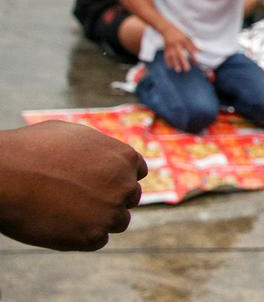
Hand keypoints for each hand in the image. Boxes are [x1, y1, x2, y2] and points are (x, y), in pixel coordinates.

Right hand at [0, 121, 146, 250]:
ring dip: (100, 219)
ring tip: (69, 212)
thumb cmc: (31, 150)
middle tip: (83, 199)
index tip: (103, 183)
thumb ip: (98, 148)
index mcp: (124, 158)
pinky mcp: (92, 236)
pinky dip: (83, 236)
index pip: (137, 172)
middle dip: (112, 199)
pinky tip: (61, 224)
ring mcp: (111, 213)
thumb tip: (102, 155)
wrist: (5, 176)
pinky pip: (98, 240)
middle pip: (129, 198)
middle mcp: (124, 185)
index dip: (119, 178)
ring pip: (117, 222)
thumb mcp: (73, 135)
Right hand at [159, 24, 197, 71]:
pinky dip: (168, 62)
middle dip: (183, 62)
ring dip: (175, 63)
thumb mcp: (187, 37)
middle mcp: (177, 43)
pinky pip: (166, 56)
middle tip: (187, 69)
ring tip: (178, 70)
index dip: (193, 56)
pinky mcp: (165, 48)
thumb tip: (201, 50)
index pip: (190, 49)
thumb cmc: (180, 34)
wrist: (167, 29)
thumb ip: (193, 44)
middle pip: (180, 54)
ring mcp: (170, 46)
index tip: (197, 63)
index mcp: (184, 40)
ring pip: (172, 56)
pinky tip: (170, 67)